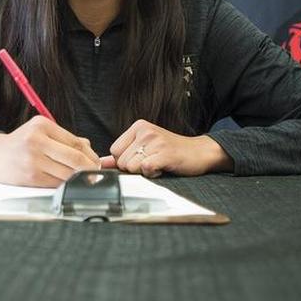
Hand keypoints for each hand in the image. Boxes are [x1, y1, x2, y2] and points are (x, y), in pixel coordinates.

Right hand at [0, 115, 99, 186]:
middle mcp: (37, 140)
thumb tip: (90, 150)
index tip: (96, 163)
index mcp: (42, 125)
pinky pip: (57, 184)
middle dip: (90, 169)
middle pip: (76, 159)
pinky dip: (66, 185)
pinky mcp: (30, 177)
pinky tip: (66, 183)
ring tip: (82, 179)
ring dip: (80, 179)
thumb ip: (66, 139)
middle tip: (95, 174)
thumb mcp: (41, 132)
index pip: (77, 142)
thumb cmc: (21, 144)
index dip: (91, 155)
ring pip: (68, 174)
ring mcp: (33, 159)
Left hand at [101, 119, 232, 177]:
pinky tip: (162, 169)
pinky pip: (145, 169)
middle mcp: (145, 131)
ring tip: (158, 164)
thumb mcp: (144, 148)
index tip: (142, 159)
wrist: (200, 152)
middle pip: (122, 160)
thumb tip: (101, 162)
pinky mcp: (164, 153)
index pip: (115, 150)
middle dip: (134, 168)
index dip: (125, 161)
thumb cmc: (171, 151)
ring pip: (131, 166)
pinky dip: (152, 174)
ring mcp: (155, 141)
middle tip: (152, 162)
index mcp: (138, 127)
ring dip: (144, 172)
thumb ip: (121, 155)